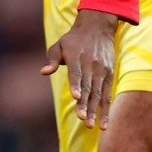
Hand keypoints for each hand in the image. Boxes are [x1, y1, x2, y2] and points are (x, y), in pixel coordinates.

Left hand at [41, 8, 117, 129]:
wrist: (98, 26)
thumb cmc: (74, 39)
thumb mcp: (59, 44)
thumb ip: (52, 59)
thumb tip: (43, 72)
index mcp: (76, 57)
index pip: (76, 72)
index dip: (75, 84)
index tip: (75, 96)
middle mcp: (91, 64)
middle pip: (88, 86)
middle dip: (85, 104)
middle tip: (82, 119)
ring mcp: (101, 70)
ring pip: (98, 93)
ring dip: (94, 110)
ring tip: (91, 125)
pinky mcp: (109, 75)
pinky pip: (107, 94)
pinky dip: (106, 109)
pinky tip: (103, 123)